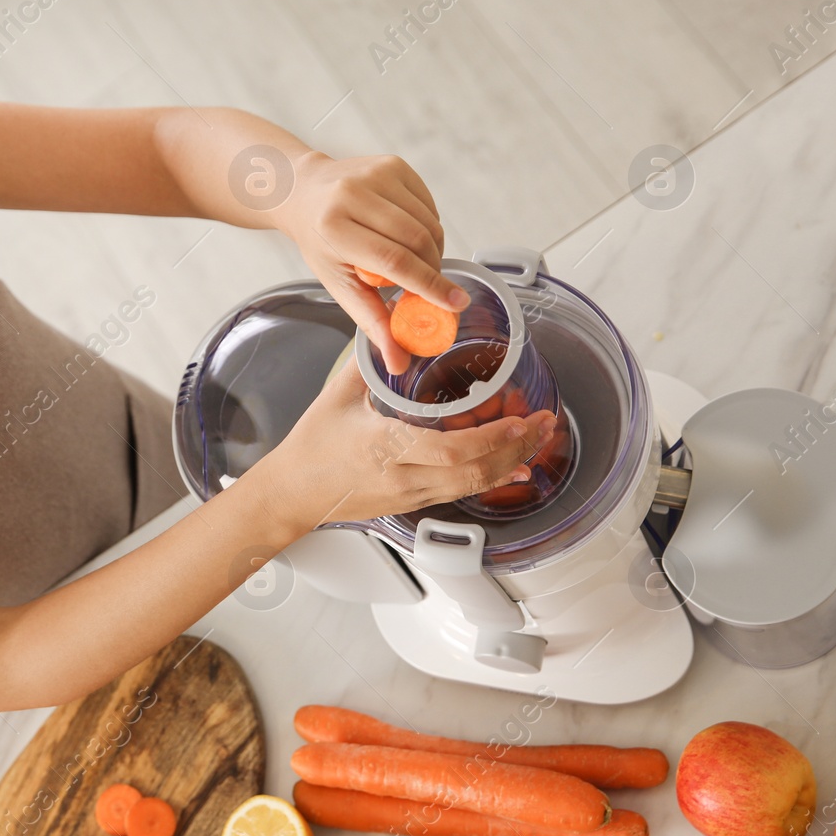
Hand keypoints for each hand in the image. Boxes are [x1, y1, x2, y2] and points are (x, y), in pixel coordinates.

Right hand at [248, 357, 557, 538]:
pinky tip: (513, 464)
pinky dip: (491, 476)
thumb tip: (397, 332)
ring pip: (473, 486)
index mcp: (384, 447)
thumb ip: (371, 363)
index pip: (450, 451)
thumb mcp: (337, 396)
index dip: (492, 439)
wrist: (292, 493)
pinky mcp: (412, 503)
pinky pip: (461, 492)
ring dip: (511, 462)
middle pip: (474, 472)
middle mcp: (403, 477)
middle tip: (543, 423)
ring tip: (537, 437)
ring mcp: (410, 494)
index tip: (519, 419)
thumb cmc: (310, 449)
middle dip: (517, 449)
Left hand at [269, 152, 468, 374]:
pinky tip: (410, 235)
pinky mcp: (393, 164)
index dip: (428, 285)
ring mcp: (375, 174)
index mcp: (335, 227)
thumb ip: (371, 321)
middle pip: (416, 240)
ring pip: (428, 222)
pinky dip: (429, 226)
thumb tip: (398, 363)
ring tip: (415, 262)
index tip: (456, 303)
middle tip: (432, 287)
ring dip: (433, 249)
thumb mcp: (337, 283)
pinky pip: (428, 204)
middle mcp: (354, 195)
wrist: (302, 192)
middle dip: (433, 269)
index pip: (394, 260)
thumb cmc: (320, 242)